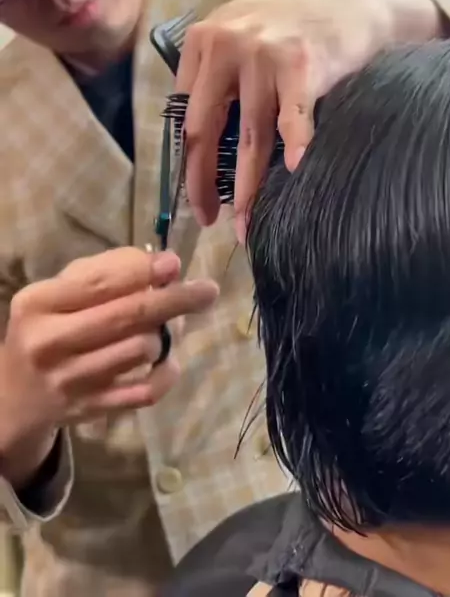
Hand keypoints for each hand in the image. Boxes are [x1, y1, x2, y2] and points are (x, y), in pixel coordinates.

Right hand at [0, 247, 217, 486]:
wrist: (17, 394)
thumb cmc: (49, 326)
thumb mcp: (60, 291)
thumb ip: (106, 271)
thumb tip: (163, 265)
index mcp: (39, 304)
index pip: (98, 285)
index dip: (142, 272)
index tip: (174, 263)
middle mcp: (50, 343)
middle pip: (127, 316)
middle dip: (174, 300)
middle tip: (207, 290)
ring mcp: (71, 381)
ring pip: (141, 350)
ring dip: (162, 335)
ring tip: (161, 328)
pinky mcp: (92, 410)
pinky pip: (145, 392)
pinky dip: (165, 374)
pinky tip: (166, 361)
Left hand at [176, 0, 441, 239]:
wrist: (348, 8)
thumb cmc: (290, 34)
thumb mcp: (238, 39)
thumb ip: (212, 77)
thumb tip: (193, 146)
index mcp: (202, 41)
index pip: (184, 115)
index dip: (186, 163)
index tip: (194, 197)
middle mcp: (225, 43)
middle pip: (205, 128)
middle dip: (203, 182)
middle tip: (208, 219)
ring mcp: (263, 52)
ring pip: (251, 135)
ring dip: (250, 186)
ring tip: (247, 221)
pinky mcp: (302, 62)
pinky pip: (293, 117)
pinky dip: (296, 146)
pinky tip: (296, 171)